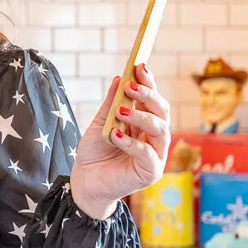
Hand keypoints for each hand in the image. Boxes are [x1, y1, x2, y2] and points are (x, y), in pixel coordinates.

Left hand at [70, 63, 170, 218]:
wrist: (85, 182)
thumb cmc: (94, 154)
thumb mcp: (100, 124)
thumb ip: (111, 104)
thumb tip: (119, 78)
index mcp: (143, 124)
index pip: (152, 100)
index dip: (148, 83)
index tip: (139, 66)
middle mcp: (154, 137)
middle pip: (161, 112)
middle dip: (148, 96)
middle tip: (131, 86)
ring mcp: (156, 154)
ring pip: (160, 130)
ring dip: (141, 117)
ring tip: (120, 112)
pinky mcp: (152, 171)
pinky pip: (148, 153)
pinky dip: (132, 143)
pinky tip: (116, 135)